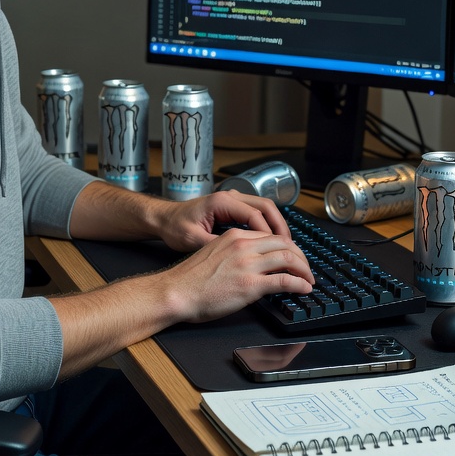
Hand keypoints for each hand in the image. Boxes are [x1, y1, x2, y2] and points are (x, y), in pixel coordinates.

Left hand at [154, 189, 290, 252]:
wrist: (163, 218)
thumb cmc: (175, 227)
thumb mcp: (193, 240)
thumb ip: (217, 245)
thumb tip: (238, 258)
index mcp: (222, 202)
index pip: (255, 214)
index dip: (269, 233)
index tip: (279, 250)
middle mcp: (230, 197)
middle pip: (266, 206)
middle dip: (280, 227)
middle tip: (291, 248)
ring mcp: (232, 200)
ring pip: (264, 209)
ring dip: (276, 226)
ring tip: (286, 246)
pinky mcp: (232, 208)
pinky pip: (256, 214)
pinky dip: (267, 226)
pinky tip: (271, 242)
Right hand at [159, 226, 314, 323]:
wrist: (176, 292)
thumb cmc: (189, 279)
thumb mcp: (214, 254)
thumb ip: (234, 253)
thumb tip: (251, 264)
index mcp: (235, 236)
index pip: (271, 236)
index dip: (287, 247)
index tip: (293, 257)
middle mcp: (243, 245)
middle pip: (285, 243)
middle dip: (301, 256)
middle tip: (306, 268)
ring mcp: (248, 264)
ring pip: (289, 258)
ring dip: (304, 269)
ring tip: (309, 279)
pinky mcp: (250, 285)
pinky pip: (284, 280)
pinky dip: (299, 284)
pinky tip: (304, 289)